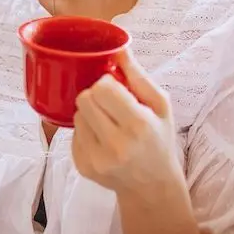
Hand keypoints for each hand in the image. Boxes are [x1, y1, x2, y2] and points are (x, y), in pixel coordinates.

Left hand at [71, 51, 179, 196]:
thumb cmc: (158, 139)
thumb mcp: (160, 105)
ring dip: (89, 113)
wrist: (152, 185)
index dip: (107, 84)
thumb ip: (138, 76)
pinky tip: (102, 139)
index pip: (102, 88)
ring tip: (108, 123)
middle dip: (95, 96)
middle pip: (84, 99)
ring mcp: (97, 159)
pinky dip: (85, 131)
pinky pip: (73, 134)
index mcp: (138, 125)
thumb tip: (118, 48)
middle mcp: (116, 145)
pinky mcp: (83, 167)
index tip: (116, 89)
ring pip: (76, 115)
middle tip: (110, 105)